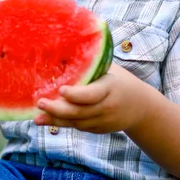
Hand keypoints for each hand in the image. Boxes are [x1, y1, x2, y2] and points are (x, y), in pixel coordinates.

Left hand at [34, 63, 149, 133]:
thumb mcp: (110, 70)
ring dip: (55, 120)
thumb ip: (91, 66)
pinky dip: (64, 123)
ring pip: (76, 123)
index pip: (91, 94)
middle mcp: (106, 107)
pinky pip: (79, 127)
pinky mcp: (99, 129)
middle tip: (40, 103)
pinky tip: (48, 119)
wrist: (141, 107)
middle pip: (79, 112)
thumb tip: (64, 49)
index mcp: (110, 88)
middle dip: (58, 109)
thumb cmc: (120, 81)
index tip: (61, 89)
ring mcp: (103, 121)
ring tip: (37, 118)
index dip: (76, 94)